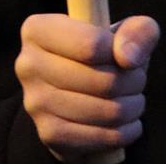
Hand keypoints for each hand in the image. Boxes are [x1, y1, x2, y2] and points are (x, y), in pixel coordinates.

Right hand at [15, 13, 159, 160]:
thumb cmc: (105, 55)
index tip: (123, 56)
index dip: (120, 53)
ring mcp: (35, 102)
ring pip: (106, 110)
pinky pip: (100, 137)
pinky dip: (124, 131)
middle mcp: (28, 64)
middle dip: (134, 82)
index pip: (91, 45)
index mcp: (37, 29)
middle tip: (136, 80)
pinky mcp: (48, 133)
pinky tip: (126, 122)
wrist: (83, 94)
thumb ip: (137, 31)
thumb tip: (128, 58)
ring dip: (132, 107)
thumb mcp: (126, 32)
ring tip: (133, 99)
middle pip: (103, 80)